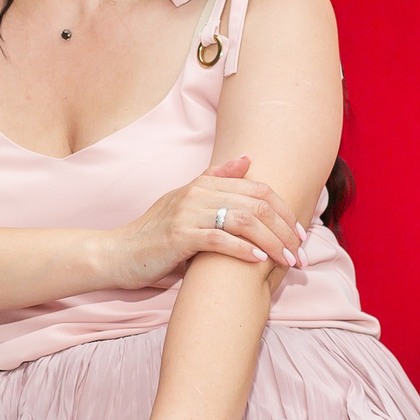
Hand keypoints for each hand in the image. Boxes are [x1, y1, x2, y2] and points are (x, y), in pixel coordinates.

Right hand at [99, 155, 302, 288]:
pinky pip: (219, 239)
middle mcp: (197, 192)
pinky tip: (257, 261)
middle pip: (256, 203)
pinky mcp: (178, 236)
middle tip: (300, 252)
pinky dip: (243, 250)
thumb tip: (247, 157)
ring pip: (244, 220)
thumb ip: (216, 179)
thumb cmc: (157, 232)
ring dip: (271, 242)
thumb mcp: (187, 201)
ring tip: (286, 260)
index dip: (284, 209)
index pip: (257, 188)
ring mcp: (187, 213)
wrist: (119, 252)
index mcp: (203, 183)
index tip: (300, 232)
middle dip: (284, 229)